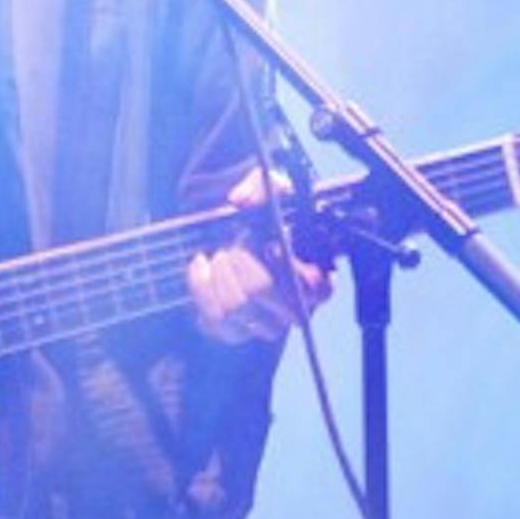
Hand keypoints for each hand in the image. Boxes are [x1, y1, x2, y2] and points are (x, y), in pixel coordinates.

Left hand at [186, 166, 332, 345]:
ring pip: (234, 308)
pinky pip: (213, 319)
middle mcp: (295, 310)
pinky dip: (201, 287)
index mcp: (318, 281)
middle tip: (233, 247)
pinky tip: (201, 265)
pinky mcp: (235, 332)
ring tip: (218, 255)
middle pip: (261, 291)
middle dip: (239, 261)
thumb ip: (264, 186)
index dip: (287, 265)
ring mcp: (265, 326)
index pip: (312, 286)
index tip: (270, 245)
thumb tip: (241, 199)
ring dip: (219, 274)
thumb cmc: (265, 220)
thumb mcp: (270, 193)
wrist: (239, 239)